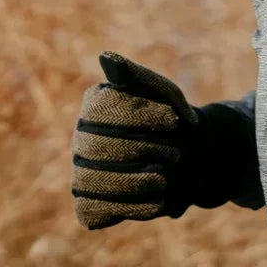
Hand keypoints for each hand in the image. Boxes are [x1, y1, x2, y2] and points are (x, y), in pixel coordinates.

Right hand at [71, 52, 200, 228]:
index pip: (105, 110)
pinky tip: (158, 201)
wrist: (186, 158)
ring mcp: (81, 172)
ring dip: (135, 182)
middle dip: (142, 151)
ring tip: (166, 179)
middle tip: (175, 154)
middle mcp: (80, 138)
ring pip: (93, 181)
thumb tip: (106, 58)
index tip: (175, 121)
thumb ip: (136, 76)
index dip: (141, 117)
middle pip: (98, 148)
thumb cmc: (170, 120)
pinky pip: (97, 208)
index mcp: (94, 105)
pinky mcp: (89, 202)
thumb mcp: (162, 93)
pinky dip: (131, 207)